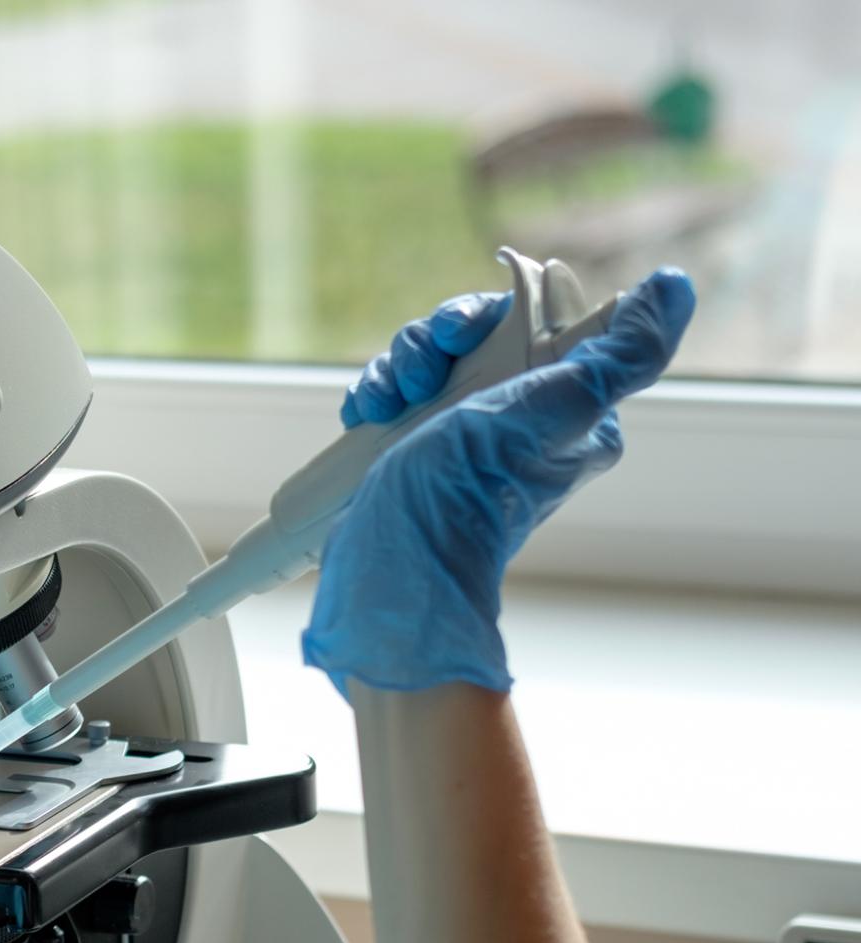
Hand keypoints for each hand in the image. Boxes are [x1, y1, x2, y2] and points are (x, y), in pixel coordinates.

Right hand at [304, 268, 696, 696]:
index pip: (527, 325)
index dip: (484, 318)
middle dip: (430, 345)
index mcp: (565, 408)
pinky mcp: (409, 454)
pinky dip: (374, 398)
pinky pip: (391, 399)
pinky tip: (367, 415)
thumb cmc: (481, 487)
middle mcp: (512, 423)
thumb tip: (673, 286)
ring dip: (396, 370)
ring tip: (389, 404)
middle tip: (420, 378)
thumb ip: (629, 349)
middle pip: (466, 342)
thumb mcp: (566, 404)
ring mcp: (456, 441)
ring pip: (422, 366)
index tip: (462, 336)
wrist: (404, 556)